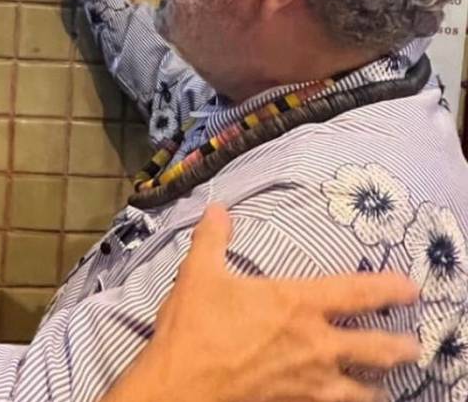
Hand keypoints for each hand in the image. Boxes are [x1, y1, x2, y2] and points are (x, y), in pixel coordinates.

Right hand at [103, 205, 419, 401]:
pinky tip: (342, 401)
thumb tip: (217, 209)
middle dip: (399, 347)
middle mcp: (314, 345)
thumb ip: (212, 239)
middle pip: (376, 349)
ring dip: (378, 385)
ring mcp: (308, 381)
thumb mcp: (198, 274)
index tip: (412, 289)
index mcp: (296, 305)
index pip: (357, 293)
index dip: (389, 289)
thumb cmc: (194, 329)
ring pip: (363, 389)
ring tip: (386, 385)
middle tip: (411, 345)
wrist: (181, 385)